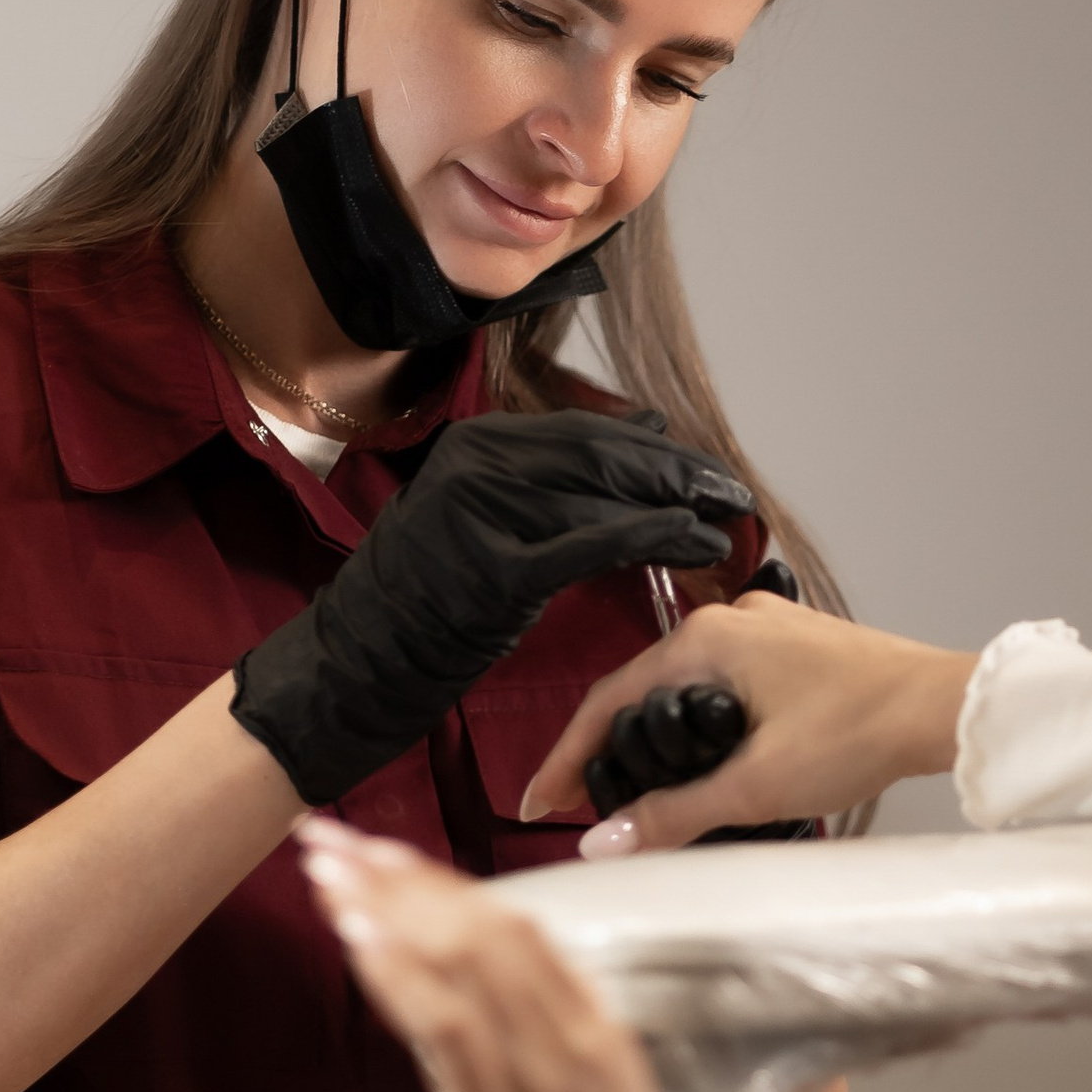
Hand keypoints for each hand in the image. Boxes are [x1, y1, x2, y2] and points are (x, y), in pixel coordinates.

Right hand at [232, 410, 747, 804]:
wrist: (359, 661)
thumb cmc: (428, 599)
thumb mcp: (484, 518)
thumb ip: (554, 478)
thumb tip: (651, 430)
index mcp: (476, 444)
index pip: (588, 432)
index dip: (657, 448)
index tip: (707, 467)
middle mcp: (476, 464)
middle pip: (604, 456)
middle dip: (677, 472)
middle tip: (733, 492)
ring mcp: (481, 513)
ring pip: (605, 497)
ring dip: (677, 508)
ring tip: (728, 522)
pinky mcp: (494, 569)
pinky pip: (592, 546)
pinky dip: (652, 540)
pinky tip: (695, 544)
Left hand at [297, 818, 678, 1091]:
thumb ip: (560, 1056)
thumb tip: (494, 1020)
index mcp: (601, 1032)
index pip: (520, 931)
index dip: (448, 887)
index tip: (393, 856)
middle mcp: (568, 1039)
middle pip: (477, 930)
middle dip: (400, 880)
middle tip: (336, 842)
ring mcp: (533, 1078)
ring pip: (457, 962)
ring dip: (385, 910)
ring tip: (328, 874)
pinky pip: (446, 1030)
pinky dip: (400, 976)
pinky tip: (358, 941)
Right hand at [520, 593, 978, 852]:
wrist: (946, 708)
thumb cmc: (863, 730)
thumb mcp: (756, 786)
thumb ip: (673, 814)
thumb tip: (604, 840)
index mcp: (706, 642)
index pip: (608, 700)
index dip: (568, 757)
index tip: (542, 800)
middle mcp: (732, 622)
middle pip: (644, 689)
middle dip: (610, 747)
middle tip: (586, 802)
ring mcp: (768, 630)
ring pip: (689, 686)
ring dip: (660, 734)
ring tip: (642, 788)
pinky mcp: (798, 649)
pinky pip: (728, 683)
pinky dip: (704, 722)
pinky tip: (710, 759)